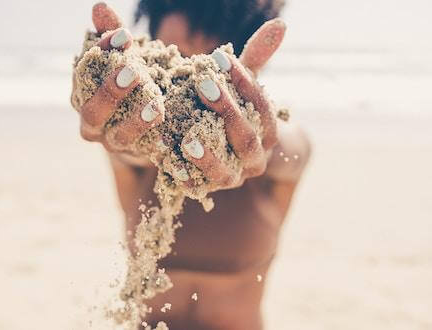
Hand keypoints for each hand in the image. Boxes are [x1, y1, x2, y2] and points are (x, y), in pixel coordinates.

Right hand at [73, 3, 164, 154]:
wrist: (142, 128)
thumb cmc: (130, 84)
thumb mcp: (123, 58)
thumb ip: (112, 35)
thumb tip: (99, 7)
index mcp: (82, 94)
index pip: (85, 73)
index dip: (103, 55)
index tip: (125, 36)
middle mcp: (92, 123)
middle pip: (93, 112)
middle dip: (111, 92)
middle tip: (133, 72)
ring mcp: (114, 142)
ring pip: (119, 137)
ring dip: (136, 122)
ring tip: (156, 107)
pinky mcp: (137, 156)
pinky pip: (145, 154)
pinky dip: (158, 147)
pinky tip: (171, 139)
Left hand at [182, 19, 285, 189]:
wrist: (223, 151)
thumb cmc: (230, 109)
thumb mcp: (239, 86)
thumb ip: (255, 60)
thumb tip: (280, 24)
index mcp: (267, 131)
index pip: (261, 105)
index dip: (244, 81)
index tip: (219, 56)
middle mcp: (255, 158)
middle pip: (246, 137)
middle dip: (226, 110)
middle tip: (203, 83)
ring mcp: (233, 178)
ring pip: (227, 171)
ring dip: (209, 156)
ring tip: (189, 139)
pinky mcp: (208, 189)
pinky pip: (200, 188)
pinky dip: (188, 179)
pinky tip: (173, 166)